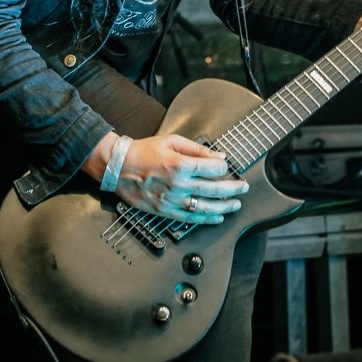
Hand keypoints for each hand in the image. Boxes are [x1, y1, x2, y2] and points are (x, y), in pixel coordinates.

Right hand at [83, 131, 247, 223]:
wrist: (119, 166)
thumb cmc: (144, 151)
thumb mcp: (171, 141)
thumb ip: (197, 149)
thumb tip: (218, 154)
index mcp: (180, 165)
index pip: (212, 168)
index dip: (224, 166)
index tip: (226, 165)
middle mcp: (178, 185)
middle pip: (213, 189)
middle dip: (232, 189)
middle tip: (243, 187)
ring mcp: (171, 200)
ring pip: (204, 207)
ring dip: (223, 207)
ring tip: (235, 205)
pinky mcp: (164, 210)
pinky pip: (190, 218)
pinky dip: (205, 219)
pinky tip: (216, 217)